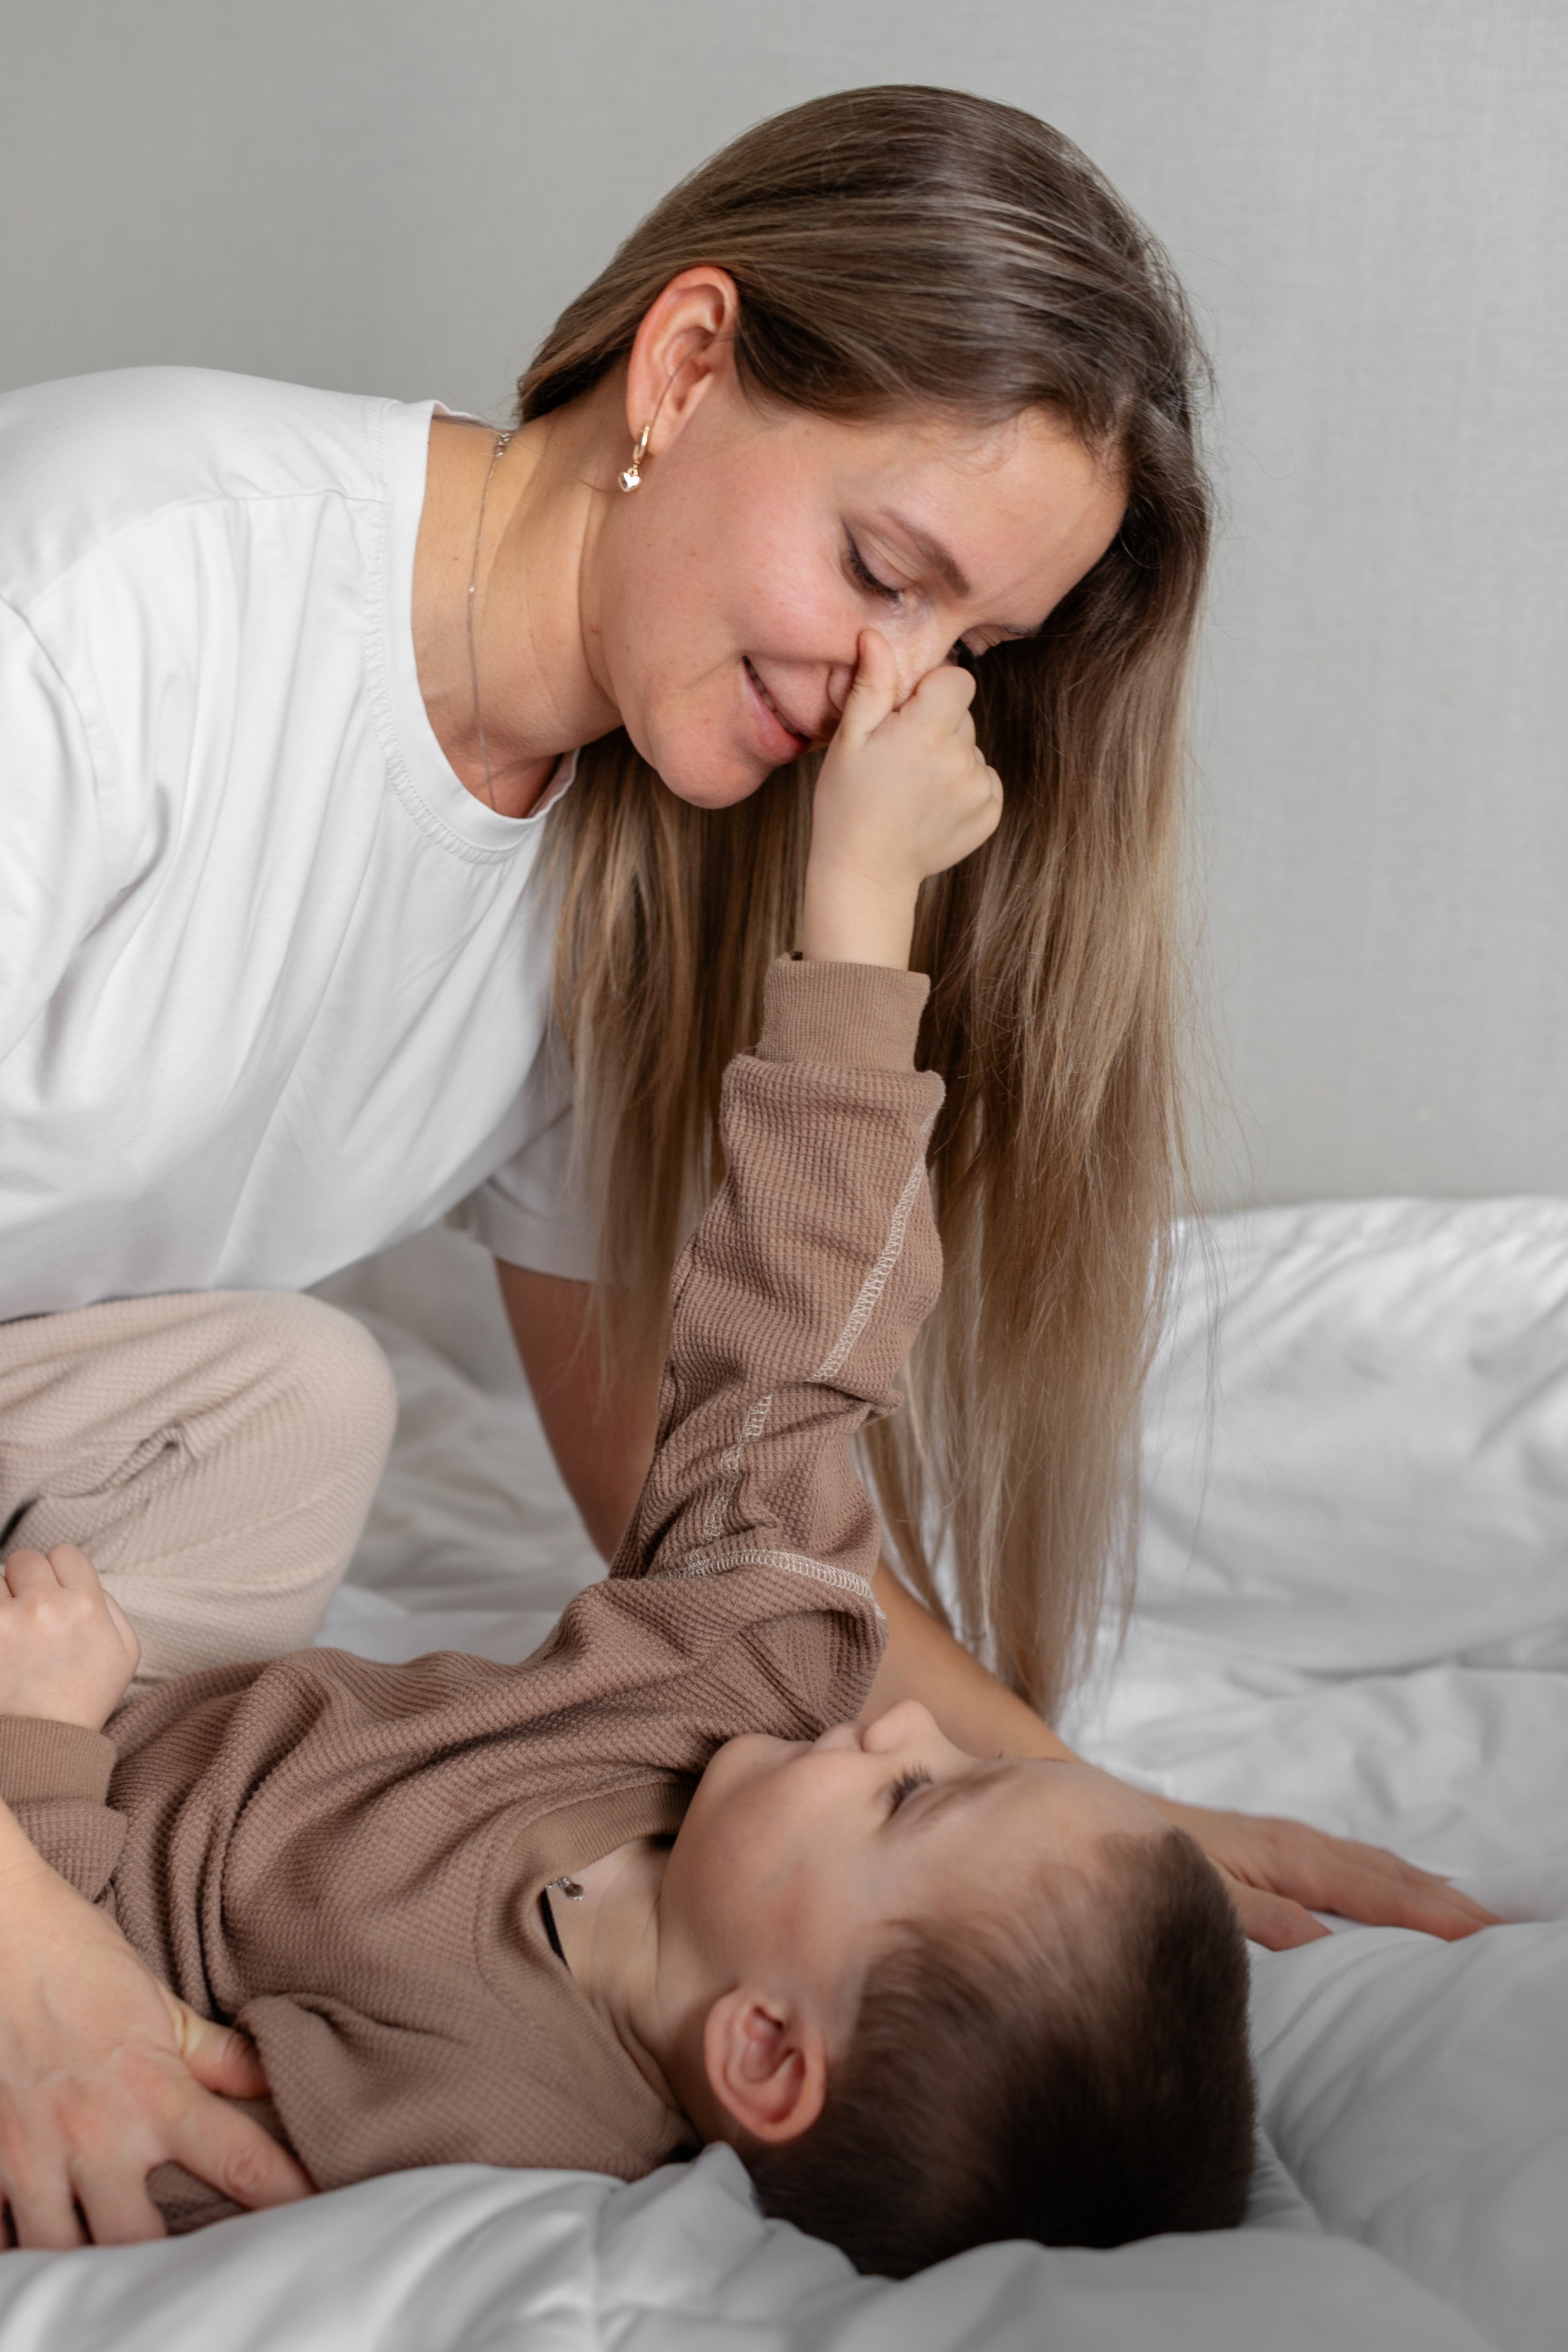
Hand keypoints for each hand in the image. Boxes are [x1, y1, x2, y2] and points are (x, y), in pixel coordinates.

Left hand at [0, 1546, 139, 1730]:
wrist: (42, 1746)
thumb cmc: (82, 1698)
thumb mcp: (125, 1652)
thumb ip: (109, 1604)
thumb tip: (78, 1576)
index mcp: (86, 1607)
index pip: (64, 1552)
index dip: (60, 1574)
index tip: (57, 1597)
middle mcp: (44, 1608)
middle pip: (25, 1559)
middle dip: (27, 1583)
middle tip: (30, 1617)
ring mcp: (3, 1624)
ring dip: (1, 1600)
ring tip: (12, 1633)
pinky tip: (2, 1642)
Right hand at [0, 1809, 312, 2245]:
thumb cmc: (80, 1960)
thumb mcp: (159, 2005)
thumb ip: (217, 2055)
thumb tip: (278, 2080)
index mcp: (157, 2094)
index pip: (241, 2160)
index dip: (284, 2198)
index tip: (313, 2224)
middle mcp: (101, 2136)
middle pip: (143, 2244)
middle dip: (168, 2269)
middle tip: (196, 2276)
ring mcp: (37, 2157)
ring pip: (67, 2255)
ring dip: (91, 2270)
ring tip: (116, 2287)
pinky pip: (3, 2237)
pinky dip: (24, 2255)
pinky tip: (49, 2261)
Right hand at [802, 630, 1002, 966]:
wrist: (865, 873)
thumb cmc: (847, 804)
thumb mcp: (849, 741)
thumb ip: (871, 687)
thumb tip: (876, 637)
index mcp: (925, 733)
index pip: (958, 681)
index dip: (932, 690)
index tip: (906, 713)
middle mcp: (960, 760)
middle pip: (964, 715)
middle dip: (936, 724)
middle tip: (900, 757)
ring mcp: (978, 790)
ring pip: (972, 748)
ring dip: (948, 758)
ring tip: (911, 787)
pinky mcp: (989, 814)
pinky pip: (984, 780)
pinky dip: (963, 787)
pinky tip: (930, 805)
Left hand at [1150, 1796, 1502, 1949]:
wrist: (1090, 1809)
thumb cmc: (1143, 1853)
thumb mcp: (1201, 1895)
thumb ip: (1262, 1921)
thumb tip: (1328, 1945)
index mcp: (1290, 1858)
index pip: (1382, 1892)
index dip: (1437, 1916)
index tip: (1487, 1935)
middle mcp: (1295, 1845)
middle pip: (1389, 1874)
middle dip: (1449, 1901)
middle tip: (1506, 1928)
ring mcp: (1283, 1843)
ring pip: (1371, 1864)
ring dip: (1423, 1886)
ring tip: (1472, 1913)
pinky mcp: (1268, 1847)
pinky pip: (1346, 1863)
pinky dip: (1385, 1877)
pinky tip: (1391, 1891)